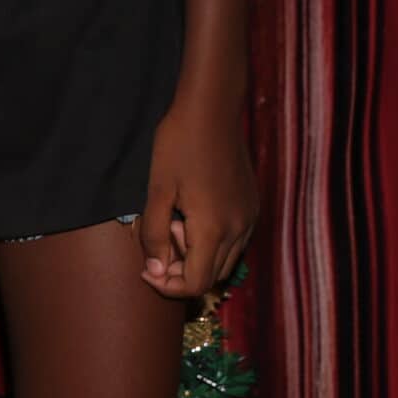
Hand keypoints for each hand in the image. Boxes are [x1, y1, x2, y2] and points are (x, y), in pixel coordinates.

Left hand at [137, 92, 256, 297]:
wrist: (212, 111)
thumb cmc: (178, 145)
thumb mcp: (156, 190)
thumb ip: (153, 235)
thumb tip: (155, 272)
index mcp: (214, 229)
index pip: (196, 284)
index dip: (168, 286)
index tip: (145, 268)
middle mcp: (239, 230)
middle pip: (212, 278)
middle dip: (181, 270)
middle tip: (159, 236)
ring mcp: (250, 219)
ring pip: (225, 261)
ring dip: (197, 257)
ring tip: (175, 222)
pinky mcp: (253, 207)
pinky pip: (234, 242)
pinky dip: (212, 242)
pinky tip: (192, 214)